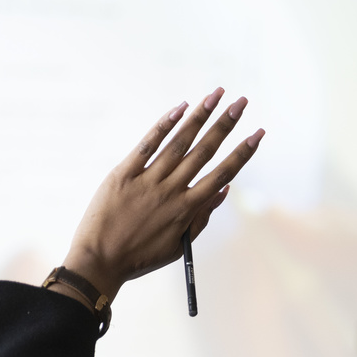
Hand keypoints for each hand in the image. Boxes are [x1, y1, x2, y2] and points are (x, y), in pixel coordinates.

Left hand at [57, 88, 263, 304]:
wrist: (99, 261)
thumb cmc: (141, 256)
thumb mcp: (179, 244)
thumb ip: (202, 216)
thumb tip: (223, 190)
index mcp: (187, 209)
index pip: (222, 174)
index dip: (242, 153)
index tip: (257, 134)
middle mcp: (171, 191)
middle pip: (204, 151)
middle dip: (225, 124)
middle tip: (241, 102)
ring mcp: (147, 180)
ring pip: (179, 143)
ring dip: (199, 117)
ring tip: (215, 96)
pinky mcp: (123, 174)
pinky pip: (147, 145)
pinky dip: (164, 125)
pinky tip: (180, 108)